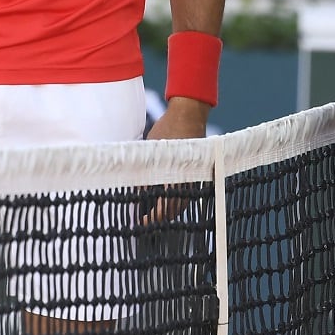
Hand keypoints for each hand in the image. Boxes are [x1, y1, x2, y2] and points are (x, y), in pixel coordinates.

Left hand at [141, 97, 208, 222]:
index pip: (165, 208)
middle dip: (160, 216)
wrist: (189, 112)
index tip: (140, 221)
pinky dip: (176, 198)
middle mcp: (188, 180)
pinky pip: (187, 192)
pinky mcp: (197, 171)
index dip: (152, 218)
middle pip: (175, 209)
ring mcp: (195, 176)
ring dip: (168, 209)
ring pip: (182, 201)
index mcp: (176, 176)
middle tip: (144, 219)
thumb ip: (144, 172)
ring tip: (152, 211)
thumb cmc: (167, 129)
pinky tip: (164, 196)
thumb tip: (136, 193)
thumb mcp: (151, 151)